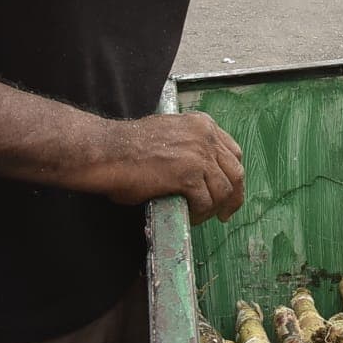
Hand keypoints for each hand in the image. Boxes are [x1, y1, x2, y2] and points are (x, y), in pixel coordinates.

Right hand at [97, 113, 244, 224]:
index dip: (232, 175)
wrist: (106, 151)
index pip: (233, 153)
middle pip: (236, 172)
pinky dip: (200, 213)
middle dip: (234, 196)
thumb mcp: (168, 134)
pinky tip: (190, 216)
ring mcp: (199, 156)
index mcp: (202, 125)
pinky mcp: (188, 176)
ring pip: (223, 190)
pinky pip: (205, 201)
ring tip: (200, 217)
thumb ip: (189, 147)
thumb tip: (199, 172)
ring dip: (213, 208)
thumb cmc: (127, 146)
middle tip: (225, 213)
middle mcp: (206, 137)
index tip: (230, 190)